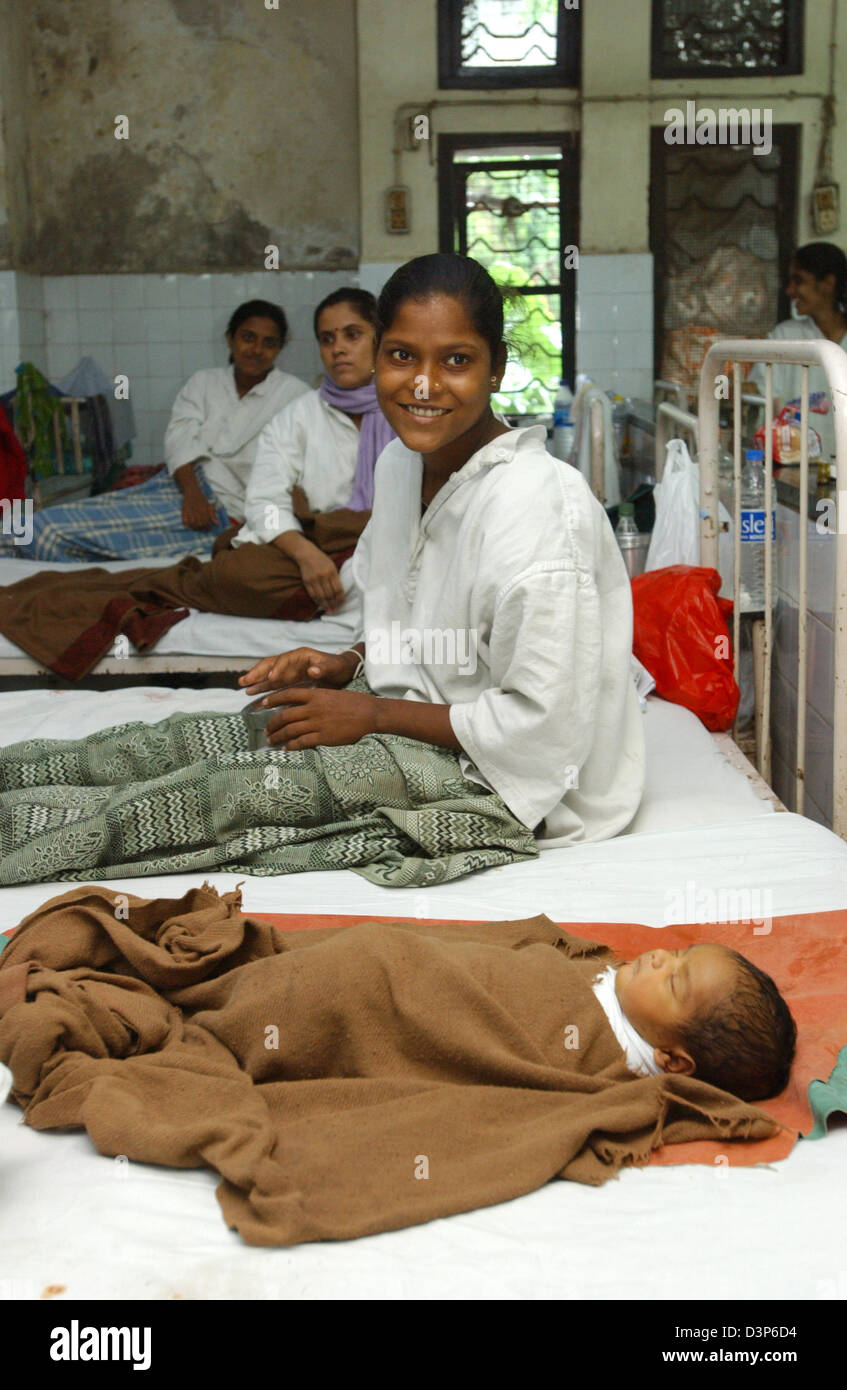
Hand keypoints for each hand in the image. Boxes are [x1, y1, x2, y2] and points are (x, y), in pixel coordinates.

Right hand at [180, 488, 218, 530]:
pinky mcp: (184, 510)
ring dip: (194, 527)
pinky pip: (184, 520)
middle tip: (202, 528)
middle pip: (199, 524)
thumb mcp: (209, 507)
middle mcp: (197, 511)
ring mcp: (190, 511)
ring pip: (192, 524)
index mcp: (204, 511)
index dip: (208, 527)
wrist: (193, 492)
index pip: (206, 523)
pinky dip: (186, 524)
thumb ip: (213, 515)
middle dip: (201, 528)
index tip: (209, 528)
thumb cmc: (202, 501)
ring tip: (196, 527)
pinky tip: (188, 525)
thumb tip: (217, 524)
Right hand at [240, 647, 358, 694]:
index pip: (284, 660)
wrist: (342, 671)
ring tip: (242, 686)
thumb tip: (312, 670)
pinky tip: (252, 693)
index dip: (277, 668)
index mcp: (301, 655)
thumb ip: (323, 668)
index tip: (271, 678)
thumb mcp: (333, 667)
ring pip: (268, 674)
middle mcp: (291, 661)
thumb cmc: (338, 667)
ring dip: (256, 680)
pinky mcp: (289, 680)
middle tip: (245, 681)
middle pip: (270, 664)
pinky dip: (263, 688)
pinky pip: (273, 684)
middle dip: (257, 672)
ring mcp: (288, 671)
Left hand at [263, 687, 379, 749]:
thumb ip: (316, 698)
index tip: (263, 703)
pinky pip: (301, 742)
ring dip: (278, 736)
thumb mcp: (332, 694)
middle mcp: (313, 708)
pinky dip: (291, 746)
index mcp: (316, 695)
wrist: (371, 714)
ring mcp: (318, 723)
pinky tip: (286, 748)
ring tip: (271, 741)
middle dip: (272, 724)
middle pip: (285, 715)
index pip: (288, 694)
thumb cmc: (354, 703)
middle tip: (266, 730)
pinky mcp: (323, 737)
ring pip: (290, 730)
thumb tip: (301, 704)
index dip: (273, 699)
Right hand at [296, 543, 344, 612]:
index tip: (341, 603)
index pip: (338, 589)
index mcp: (331, 571)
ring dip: (326, 605)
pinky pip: (312, 594)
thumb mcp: (332, 565)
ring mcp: (314, 579)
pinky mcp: (306, 581)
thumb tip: (339, 593)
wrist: (306, 553)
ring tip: (329, 610)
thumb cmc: (321, 559)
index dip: (340, 599)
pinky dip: (317, 601)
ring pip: (321, 597)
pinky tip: (321, 604)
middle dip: (333, 604)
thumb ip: (335, 578)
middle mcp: (323, 576)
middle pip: (329, 595)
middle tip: (335, 610)